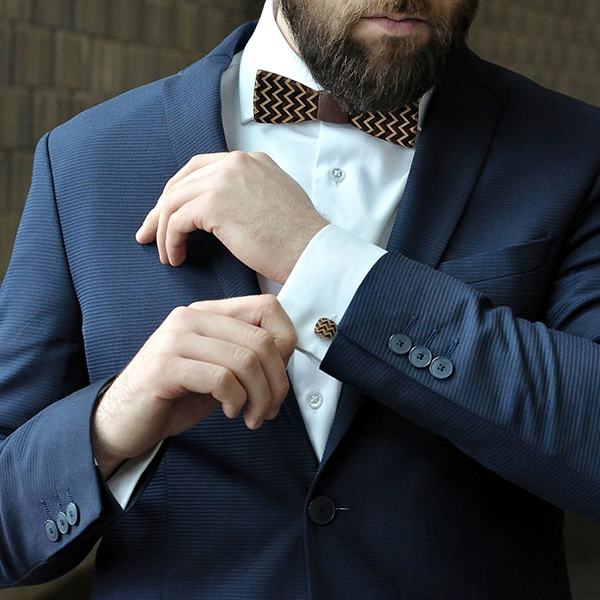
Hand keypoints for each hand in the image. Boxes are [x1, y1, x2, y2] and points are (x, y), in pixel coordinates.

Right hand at [91, 295, 296, 478]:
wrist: (122, 420)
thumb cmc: (175, 396)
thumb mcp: (219, 370)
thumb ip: (247, 355)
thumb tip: (287, 353)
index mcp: (207, 313)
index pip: (266, 307)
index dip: (286, 341)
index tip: (279, 376)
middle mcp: (191, 317)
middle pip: (261, 340)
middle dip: (276, 382)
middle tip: (269, 408)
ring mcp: (176, 339)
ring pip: (245, 361)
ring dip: (259, 397)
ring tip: (251, 415)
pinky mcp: (165, 366)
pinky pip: (221, 379)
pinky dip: (236, 400)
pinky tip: (230, 412)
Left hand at [135, 151, 328, 283]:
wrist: (312, 250)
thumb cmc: (300, 238)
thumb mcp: (278, 200)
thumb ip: (251, 194)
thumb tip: (227, 210)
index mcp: (251, 161)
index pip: (201, 168)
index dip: (180, 192)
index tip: (169, 214)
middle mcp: (235, 163)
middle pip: (181, 181)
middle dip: (161, 209)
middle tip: (150, 233)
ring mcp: (224, 179)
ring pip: (173, 201)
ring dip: (163, 229)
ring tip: (164, 253)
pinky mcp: (214, 203)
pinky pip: (176, 220)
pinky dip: (170, 240)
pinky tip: (175, 257)